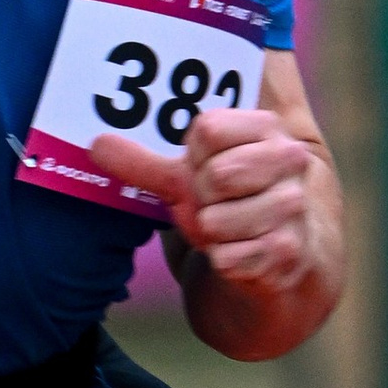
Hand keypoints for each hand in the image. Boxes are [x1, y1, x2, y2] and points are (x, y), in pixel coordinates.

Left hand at [88, 101, 321, 298]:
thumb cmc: (228, 205)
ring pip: (215, 220)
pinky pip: (225, 256)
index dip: (193, 158)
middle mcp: (289, 160)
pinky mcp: (288, 248)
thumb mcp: (186, 179)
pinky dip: (222, 260)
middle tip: (217, 203)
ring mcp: (292, 204)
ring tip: (229, 228)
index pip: (206, 130)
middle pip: (214, 175)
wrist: (274, 257)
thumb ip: (143, 162)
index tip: (205, 168)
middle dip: (202, 198)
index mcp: (266, 127)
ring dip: (211, 232)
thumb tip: (95, 144)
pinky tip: (241, 253)